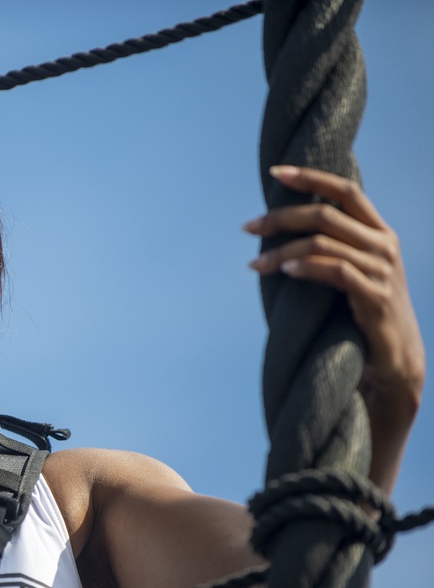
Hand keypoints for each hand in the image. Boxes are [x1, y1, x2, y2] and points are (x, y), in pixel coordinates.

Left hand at [244, 166, 424, 493]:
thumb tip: (278, 228)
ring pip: (323, 243)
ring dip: (282, 250)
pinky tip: (284, 271)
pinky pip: (337, 272)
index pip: (345, 190)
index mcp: (378, 232)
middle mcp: (383, 245)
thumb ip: (328, 246)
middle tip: (247, 227)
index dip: (311, 177)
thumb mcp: (349, 272)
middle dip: (281, 218)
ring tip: (255, 264)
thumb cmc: (360, 314)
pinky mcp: (375, 298)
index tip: (275, 173)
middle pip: (325, 214)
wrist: (393, 360)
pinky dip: (306, 268)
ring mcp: (382, 270)